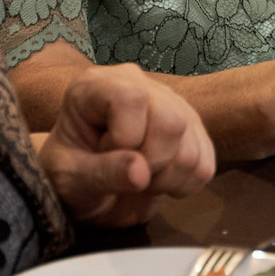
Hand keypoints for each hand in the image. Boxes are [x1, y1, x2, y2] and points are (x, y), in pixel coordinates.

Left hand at [39, 64, 215, 226]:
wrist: (87, 189)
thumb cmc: (69, 176)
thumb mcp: (70, 179)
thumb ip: (101, 172)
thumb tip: (141, 172)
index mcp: (99, 86)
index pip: (132, 97)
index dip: (125, 137)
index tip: (104, 155)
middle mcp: (142, 85)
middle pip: (172, 122)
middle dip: (150, 163)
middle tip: (124, 173)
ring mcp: (173, 106)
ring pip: (192, 148)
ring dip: (166, 179)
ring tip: (138, 178)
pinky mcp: (194, 131)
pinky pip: (206, 166)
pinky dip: (183, 185)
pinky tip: (158, 181)